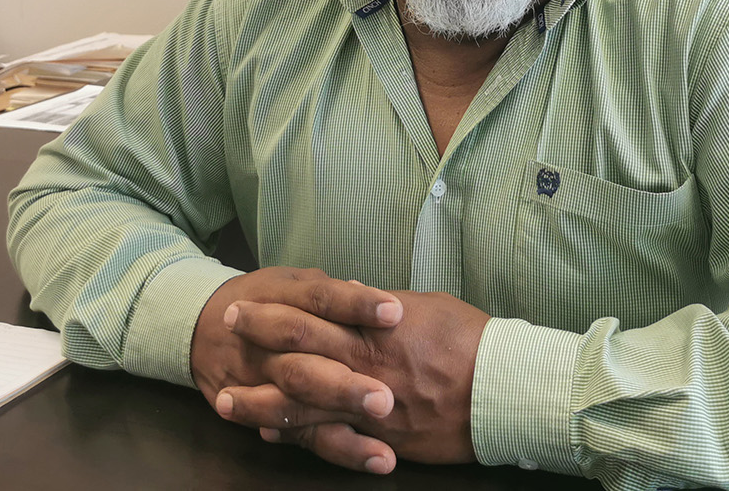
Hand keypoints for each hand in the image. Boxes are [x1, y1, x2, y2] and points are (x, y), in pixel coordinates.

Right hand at [190, 266, 403, 457]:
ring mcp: (259, 382)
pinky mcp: (258, 412)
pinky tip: (366, 459)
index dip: (355, 306)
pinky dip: (327, 447)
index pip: (320, 300)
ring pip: (295, 409)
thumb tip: (372, 297)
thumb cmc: (265, 300)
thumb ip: (331, 293)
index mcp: (280, 300)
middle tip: (385, 400)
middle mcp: (266, 344)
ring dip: (341, 434)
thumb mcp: (292, 282)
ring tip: (383, 454)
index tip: (394, 313)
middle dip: (343, 386)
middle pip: (304, 365)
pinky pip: (294, 434)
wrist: (199, 326)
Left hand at [218, 289, 489, 471]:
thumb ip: (380, 302)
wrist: (504, 390)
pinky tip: (272, 434)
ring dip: (261, 403)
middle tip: (224, 335)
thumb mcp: (427, 305)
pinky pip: (330, 439)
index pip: (313, 313)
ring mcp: (370, 405)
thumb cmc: (471, 341)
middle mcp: (366, 365)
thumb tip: (348, 289)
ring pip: (303, 404)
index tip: (243, 305)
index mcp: (375, 328)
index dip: (273, 311)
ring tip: (227, 401)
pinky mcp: (382, 438)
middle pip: (297, 352)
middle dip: (257, 343)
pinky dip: (298, 436)